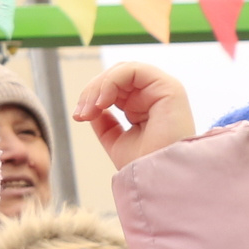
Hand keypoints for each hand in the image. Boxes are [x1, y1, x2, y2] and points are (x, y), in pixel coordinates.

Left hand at [72, 61, 195, 170]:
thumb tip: (91, 105)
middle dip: (91, 91)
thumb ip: (104, 122)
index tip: (79, 117)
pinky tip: (103, 102)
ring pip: (122, 70)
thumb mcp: (115, 141)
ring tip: (90, 110)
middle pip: (115, 76)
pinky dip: (112, 81)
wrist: (159, 178)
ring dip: (99, 86)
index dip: (91, 96)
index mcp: (142, 106)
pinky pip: (134, 70)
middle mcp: (153, 95)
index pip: (113, 87)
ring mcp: (161, 90)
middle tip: (81, 114)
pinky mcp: (169, 87)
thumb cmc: (142, 166)